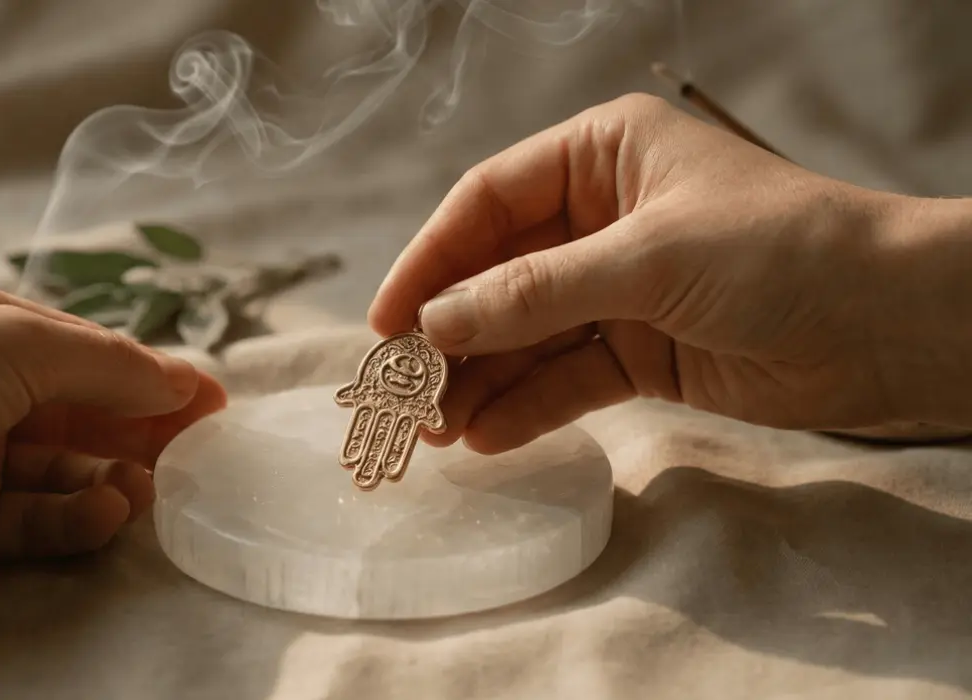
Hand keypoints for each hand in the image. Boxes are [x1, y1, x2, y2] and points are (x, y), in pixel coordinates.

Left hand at [0, 271, 226, 590]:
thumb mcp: (18, 342)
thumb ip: (108, 367)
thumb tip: (184, 381)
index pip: (83, 352)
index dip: (149, 374)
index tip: (212, 399)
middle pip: (80, 413)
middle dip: (143, 430)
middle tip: (202, 453)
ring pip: (62, 472)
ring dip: (112, 479)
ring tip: (149, 489)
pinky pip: (32, 521)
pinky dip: (74, 519)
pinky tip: (107, 513)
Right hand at [370, 93, 971, 453]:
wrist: (892, 326)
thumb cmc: (778, 253)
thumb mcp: (648, 259)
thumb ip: (536, 293)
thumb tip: (433, 326)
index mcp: (600, 157)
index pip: (488, 204)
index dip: (429, 261)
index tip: (386, 322)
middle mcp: (600, 218)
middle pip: (498, 275)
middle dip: (450, 333)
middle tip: (403, 392)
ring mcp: (619, 289)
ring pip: (526, 334)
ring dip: (481, 379)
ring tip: (435, 429)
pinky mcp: (642, 351)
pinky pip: (566, 377)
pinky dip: (529, 406)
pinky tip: (488, 438)